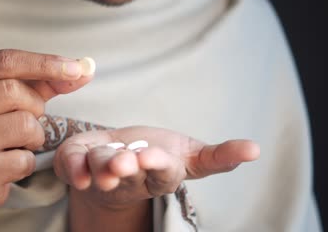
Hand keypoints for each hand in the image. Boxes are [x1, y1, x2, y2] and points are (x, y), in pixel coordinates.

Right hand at [0, 49, 91, 231]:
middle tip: (26, 118)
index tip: (77, 68)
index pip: (4, 61)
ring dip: (34, 136)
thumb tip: (86, 67)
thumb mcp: (13, 96)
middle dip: (35, 106)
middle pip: (14, 91)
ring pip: (23, 125)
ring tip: (14, 142)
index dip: (45, 63)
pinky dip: (26, 162)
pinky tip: (6, 163)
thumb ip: (46, 80)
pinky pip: (22, 160)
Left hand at [54, 126, 259, 208]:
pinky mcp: (78, 163)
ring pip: (99, 167)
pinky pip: (71, 164)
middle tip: (124, 161)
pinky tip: (74, 161)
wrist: (122, 157)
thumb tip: (256, 150)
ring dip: (99, 162)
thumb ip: (220, 156)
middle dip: (125, 166)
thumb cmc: (159, 153)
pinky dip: (71, 163)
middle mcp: (129, 177)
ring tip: (104, 157)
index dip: (157, 165)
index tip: (152, 157)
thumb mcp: (192, 155)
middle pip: (128, 174)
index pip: (161, 173)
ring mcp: (101, 172)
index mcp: (159, 174)